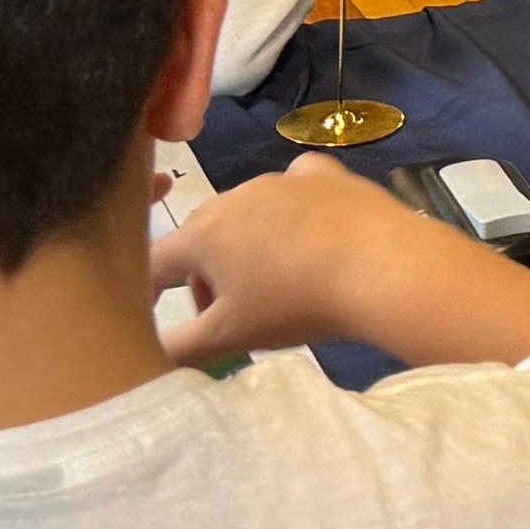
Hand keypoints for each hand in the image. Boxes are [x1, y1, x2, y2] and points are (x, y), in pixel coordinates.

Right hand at [151, 152, 487, 363]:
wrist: (383, 266)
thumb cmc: (296, 304)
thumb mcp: (230, 337)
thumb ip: (181, 347)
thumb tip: (151, 354)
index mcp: (203, 233)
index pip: (156, 263)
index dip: (146, 292)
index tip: (148, 313)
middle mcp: (235, 194)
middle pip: (203, 237)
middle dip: (206, 277)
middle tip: (231, 316)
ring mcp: (282, 179)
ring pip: (249, 212)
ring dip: (249, 245)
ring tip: (277, 283)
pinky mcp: (326, 174)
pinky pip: (296, 189)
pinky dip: (295, 210)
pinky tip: (312, 233)